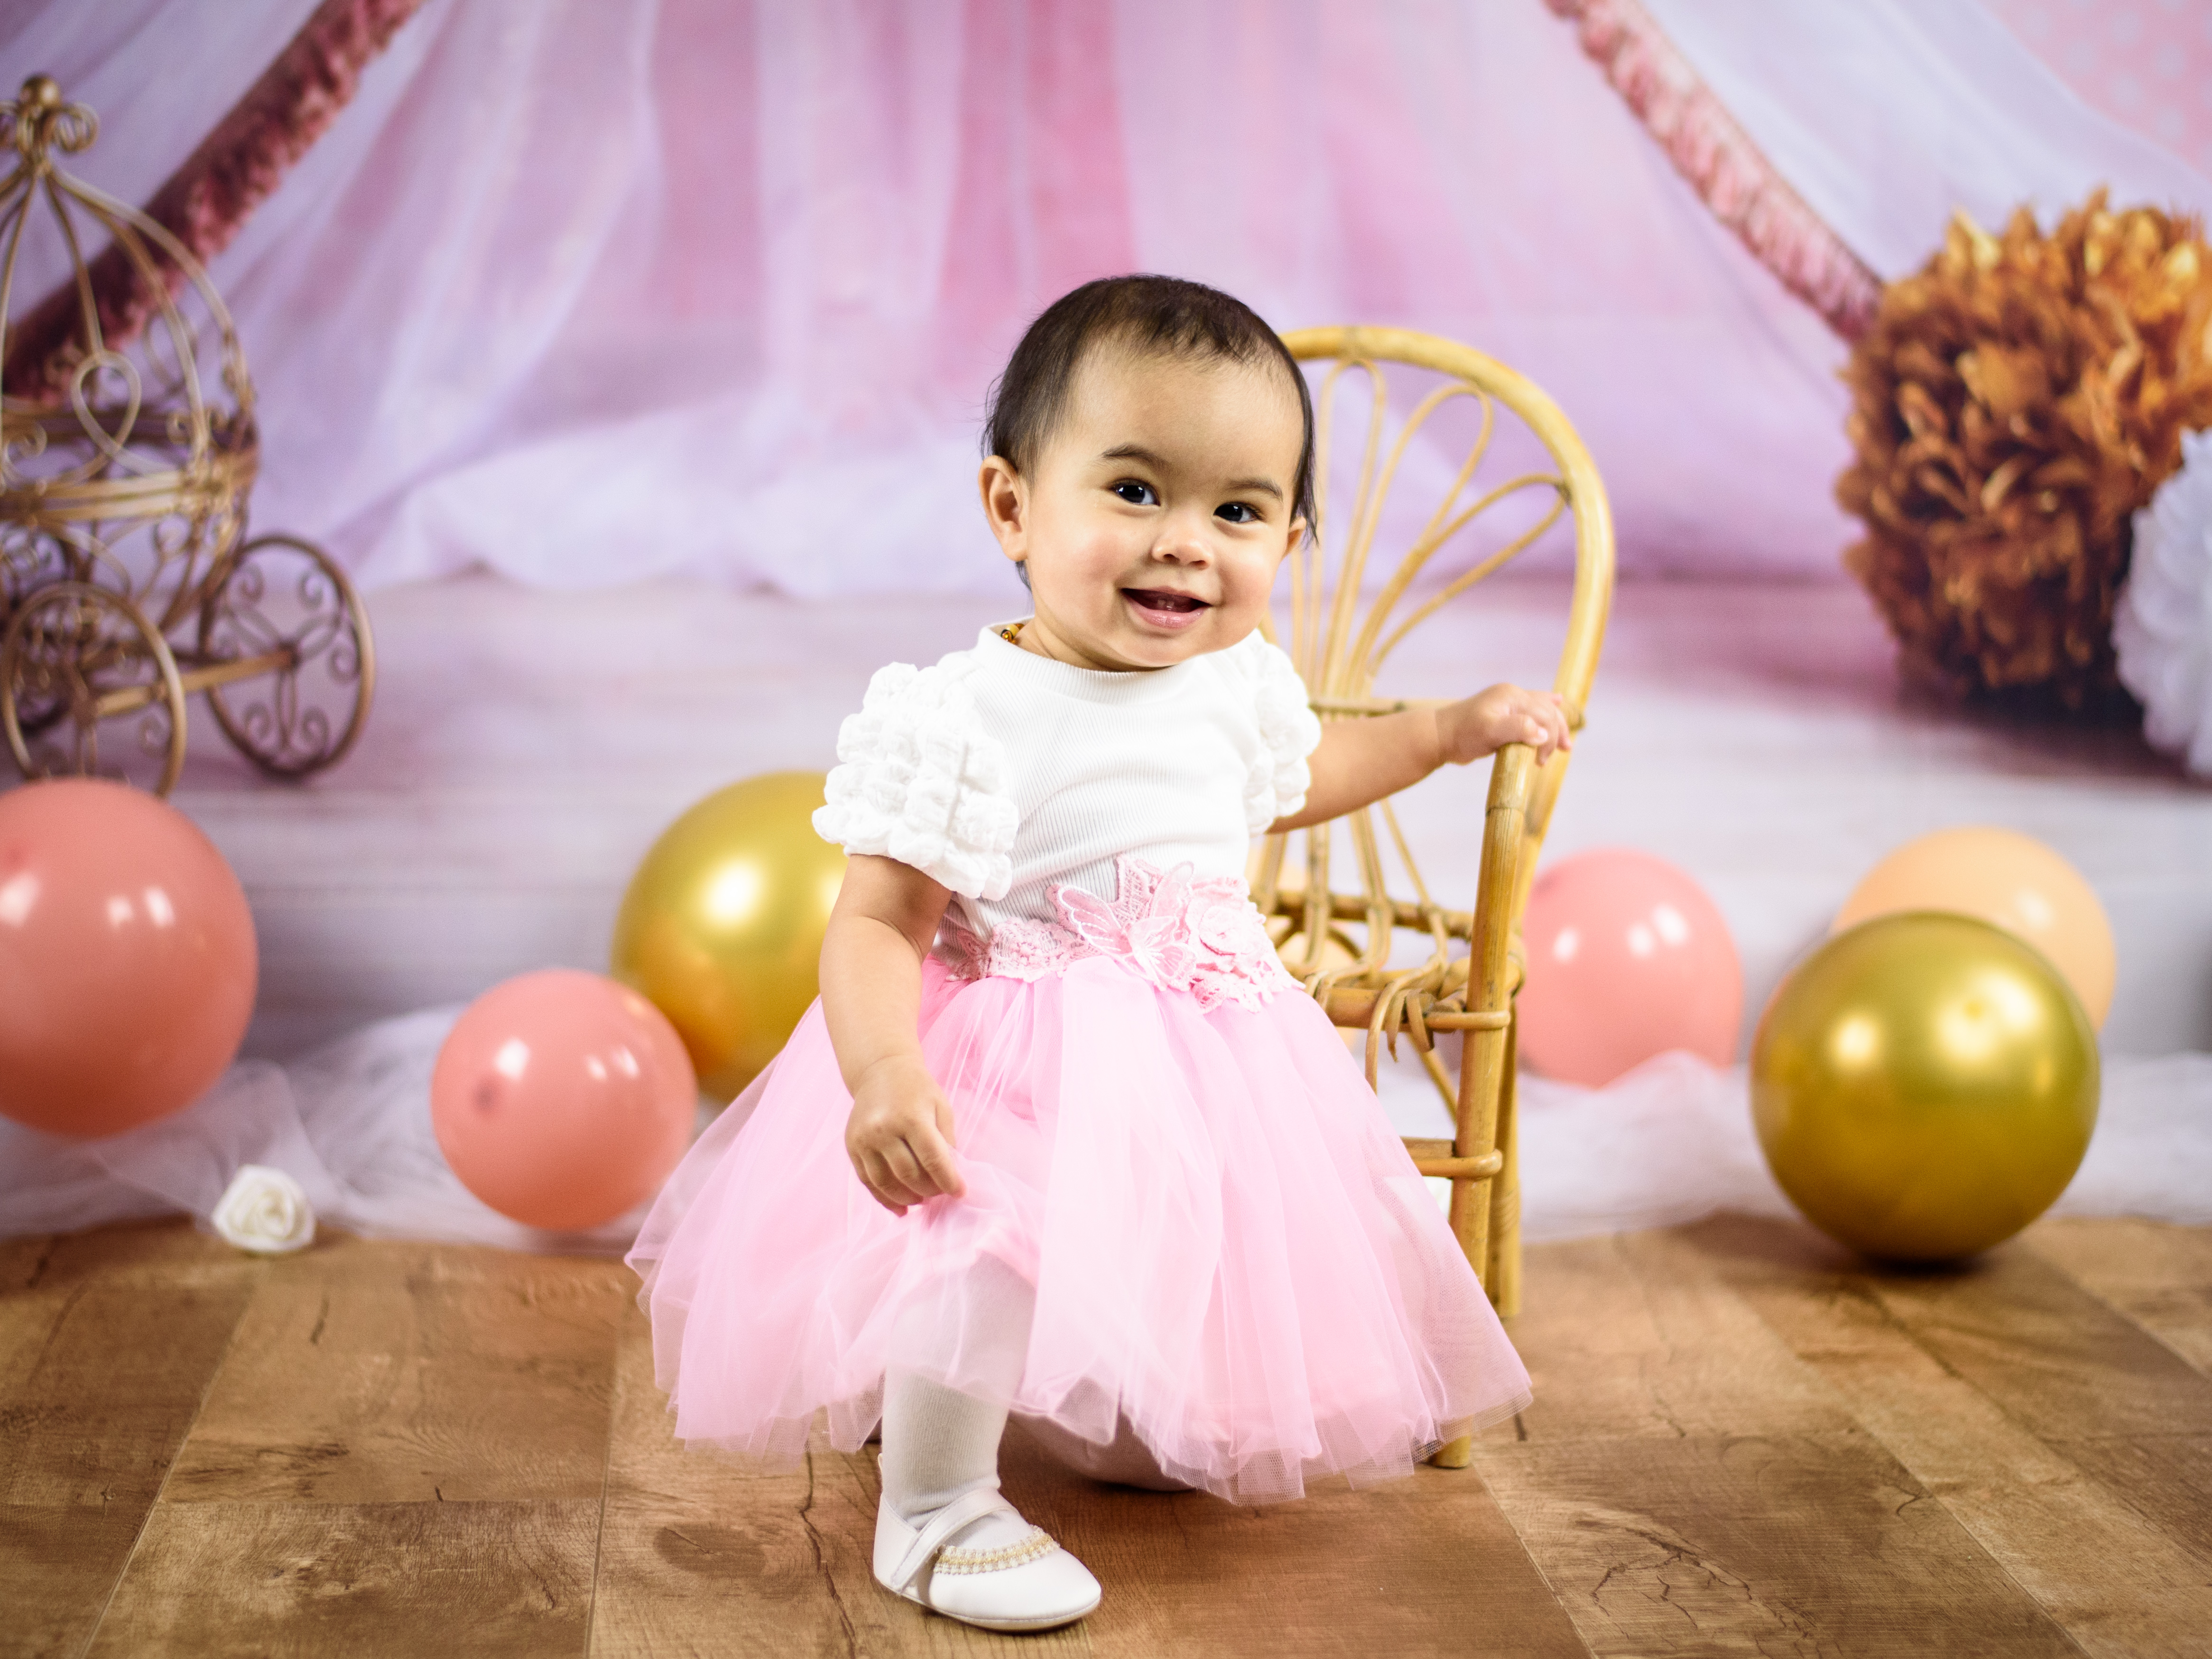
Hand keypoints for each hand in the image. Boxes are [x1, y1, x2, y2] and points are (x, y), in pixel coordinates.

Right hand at [844, 1053, 965, 1215]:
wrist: (879, 1071)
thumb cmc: (917, 1090)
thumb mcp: (941, 1107)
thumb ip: (946, 1141)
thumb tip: (951, 1176)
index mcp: (911, 1117)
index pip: (933, 1159)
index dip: (949, 1181)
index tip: (960, 1193)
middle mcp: (884, 1129)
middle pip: (909, 1175)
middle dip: (929, 1191)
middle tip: (940, 1194)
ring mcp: (864, 1139)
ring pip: (886, 1183)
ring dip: (907, 1199)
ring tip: (922, 1201)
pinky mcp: (852, 1146)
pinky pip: (868, 1181)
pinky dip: (884, 1199)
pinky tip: (901, 1208)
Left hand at [1437, 683, 1573, 766]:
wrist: (1438, 737)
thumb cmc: (1463, 735)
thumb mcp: (1490, 732)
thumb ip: (1518, 729)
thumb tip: (1543, 734)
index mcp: (1512, 696)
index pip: (1544, 714)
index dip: (1549, 737)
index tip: (1541, 761)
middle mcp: (1512, 696)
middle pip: (1546, 711)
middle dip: (1556, 733)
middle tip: (1558, 754)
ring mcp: (1507, 704)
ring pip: (1542, 709)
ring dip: (1555, 725)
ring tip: (1566, 744)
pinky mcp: (1503, 714)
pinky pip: (1531, 708)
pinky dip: (1545, 707)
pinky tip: (1556, 700)